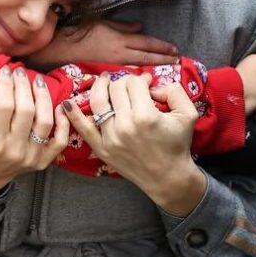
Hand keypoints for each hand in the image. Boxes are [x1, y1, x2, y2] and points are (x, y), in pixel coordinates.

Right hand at [0, 66, 68, 195]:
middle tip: (20, 71)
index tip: (4, 69)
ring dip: (44, 97)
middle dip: (24, 86)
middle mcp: (14, 150)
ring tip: (37, 80)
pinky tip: (59, 105)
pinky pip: (60, 141)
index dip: (5, 85)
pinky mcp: (44, 161)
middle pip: (26, 111)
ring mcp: (32, 157)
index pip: (3, 108)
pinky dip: (63, 123)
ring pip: (45, 121)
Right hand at [28, 21, 177, 69]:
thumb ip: (122, 27)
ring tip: (168, 68)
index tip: (174, 49)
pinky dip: (140, 75)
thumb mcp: (102, 23)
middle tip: (178, 61)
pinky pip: (128, 74)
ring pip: (139, 67)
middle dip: (163, 59)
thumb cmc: (79, 33)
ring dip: (155, 67)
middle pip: (147, 57)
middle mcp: (120, 53)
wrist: (59, 49)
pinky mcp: (107, 74)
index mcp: (120, 39)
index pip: (146, 43)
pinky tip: (147, 80)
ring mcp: (114, 66)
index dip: (162, 47)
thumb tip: (140, 27)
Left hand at [64, 74, 206, 215]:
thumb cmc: (178, 144)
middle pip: (116, 89)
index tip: (147, 84)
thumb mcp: (188, 114)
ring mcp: (110, 138)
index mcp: (146, 116)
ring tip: (104, 81)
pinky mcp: (101, 148)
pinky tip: (67, 103)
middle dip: (124, 82)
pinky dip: (73, 115)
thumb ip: (174, 91)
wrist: (168, 177)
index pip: (134, 84)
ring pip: (98, 102)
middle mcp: (124, 126)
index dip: (141, 79)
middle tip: (131, 86)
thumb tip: (153, 84)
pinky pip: (83, 129)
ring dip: (100, 87)